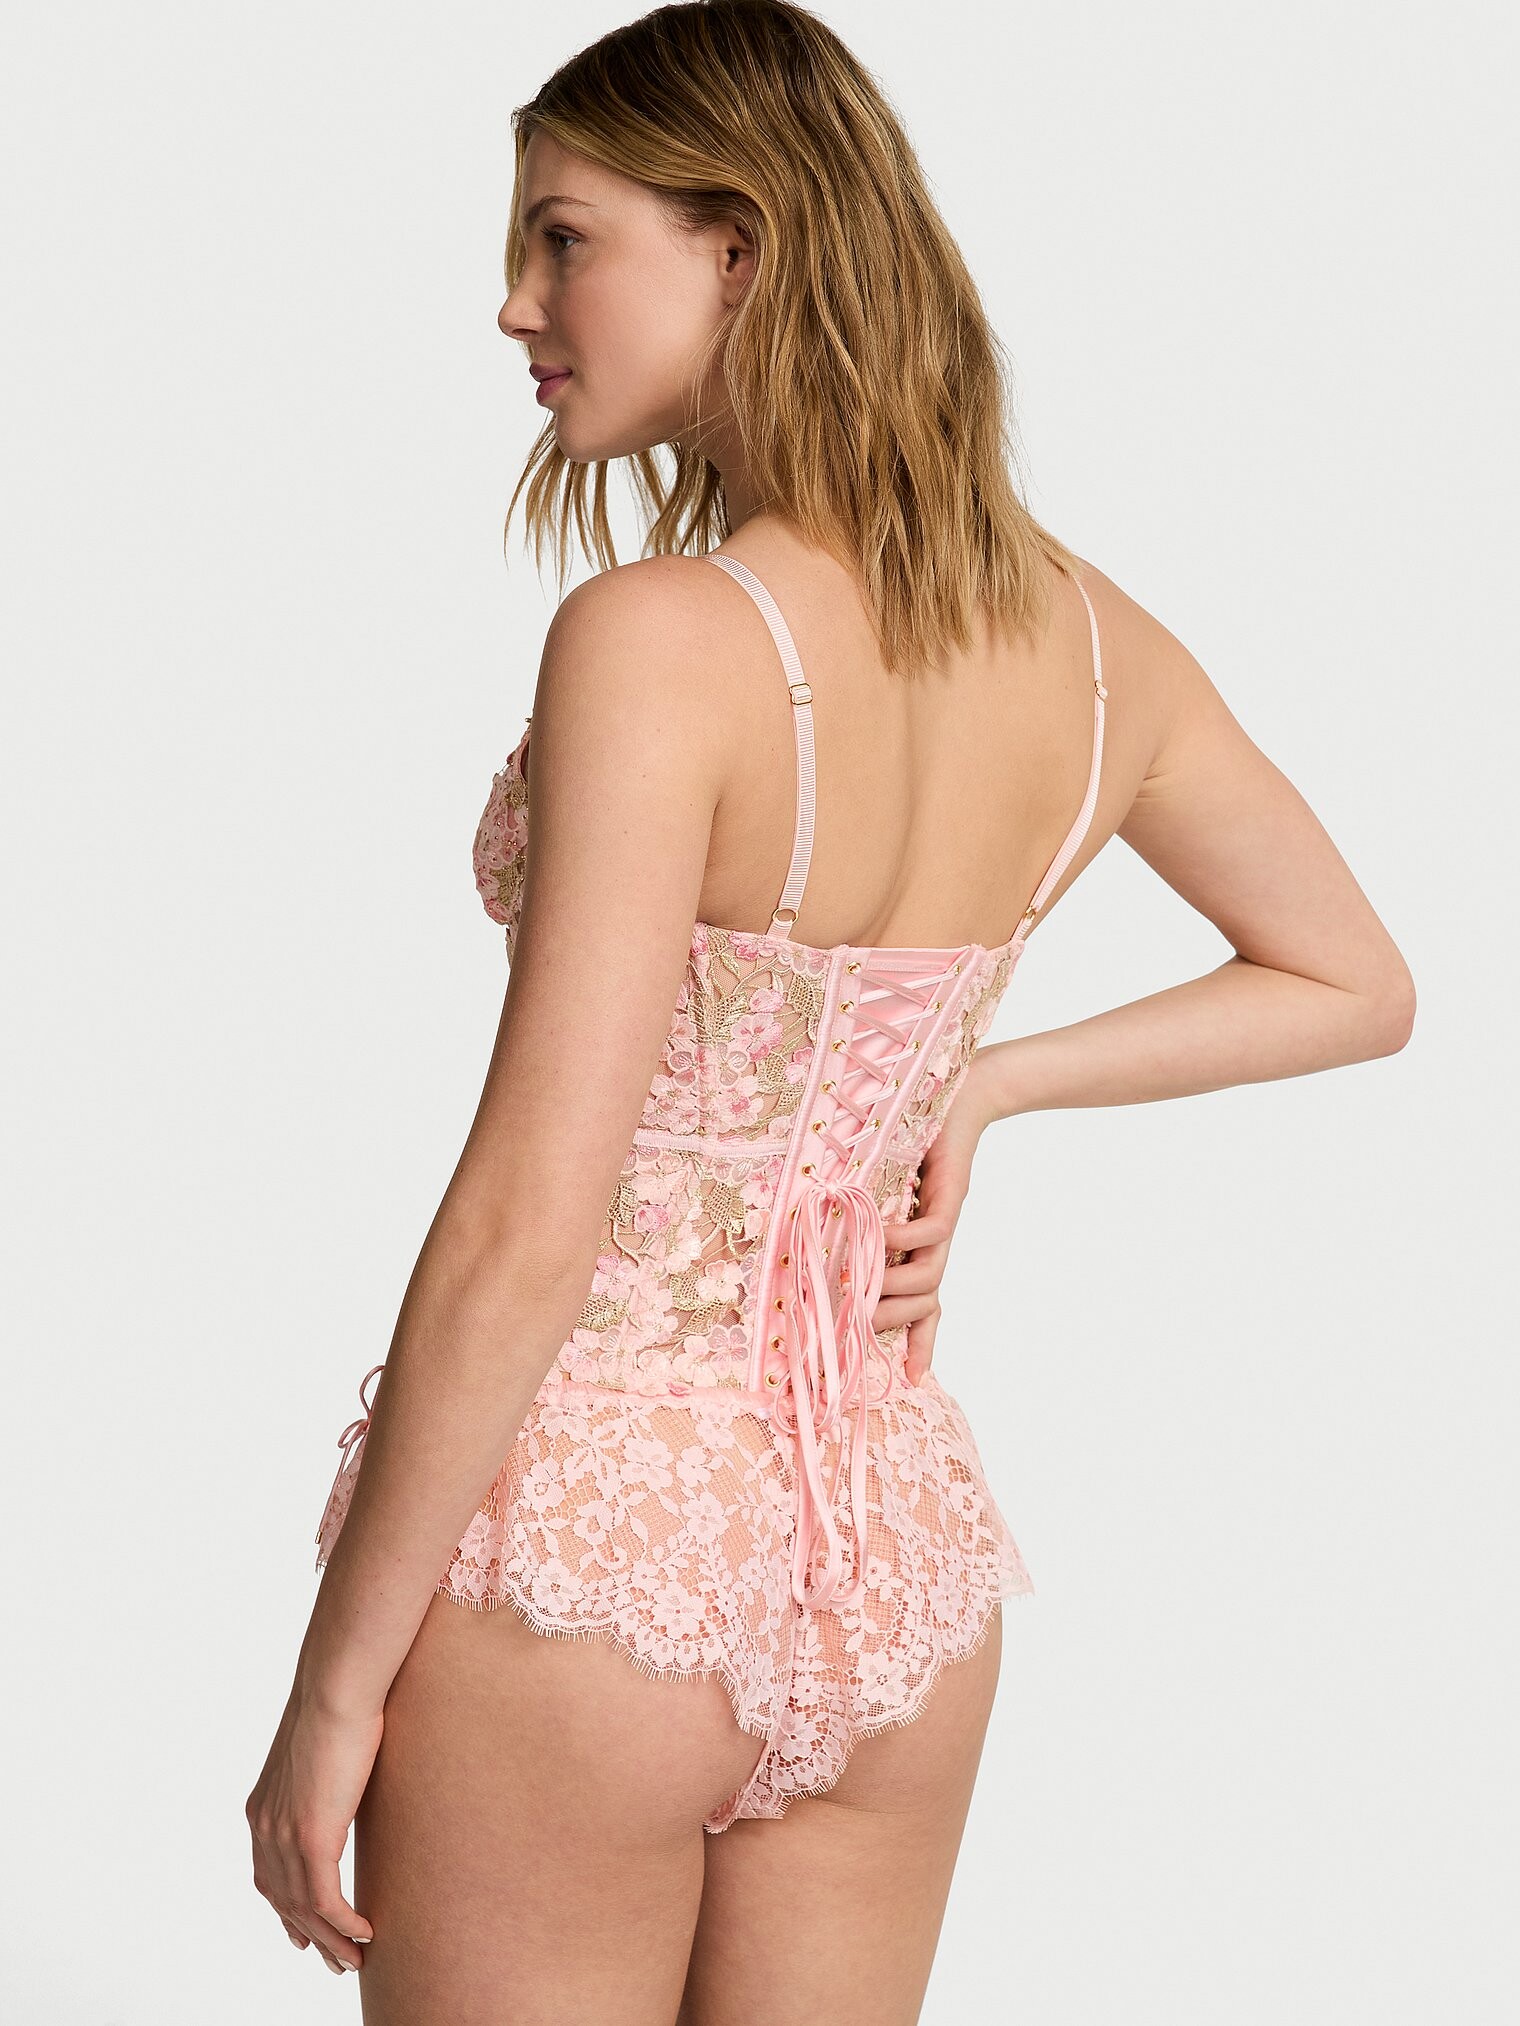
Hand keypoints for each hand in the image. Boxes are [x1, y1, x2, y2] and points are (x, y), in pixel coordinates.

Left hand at [245, 1684, 380, 1975]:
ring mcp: (284, 1836)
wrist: (335, 1687)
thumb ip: (323, 1780)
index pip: (268, 1876)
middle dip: (309, 1936)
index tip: (302, 1935)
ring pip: (304, 1909)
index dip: (286, 1910)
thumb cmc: (337, 1703)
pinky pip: (324, 1900)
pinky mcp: (311, 1839)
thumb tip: (344, 1783)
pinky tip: (363, 1933)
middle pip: (284, 1901)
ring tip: (353, 1961)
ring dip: (330, 1941)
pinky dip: (342, 1924)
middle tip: (334, 1962)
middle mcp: (265, 1828)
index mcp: (262, 1809)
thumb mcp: (321, 1752)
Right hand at [874, 1059, 995, 1384]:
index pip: (926, 1304)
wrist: (968, 1093)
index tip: (909, 1378)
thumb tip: (825, 1229)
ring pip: (928, 1279)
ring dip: (894, 1287)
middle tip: (858, 1324)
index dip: (920, 1341)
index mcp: (922, 1244)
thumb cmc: (920, 1133)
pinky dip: (900, 1239)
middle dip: (894, 1322)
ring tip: (862, 1283)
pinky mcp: (950, 1198)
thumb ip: (863, 1212)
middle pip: (925, 1301)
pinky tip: (876, 1230)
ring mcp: (944, 1221)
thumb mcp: (885, 1182)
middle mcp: (936, 1241)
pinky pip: (928, 1234)